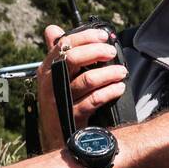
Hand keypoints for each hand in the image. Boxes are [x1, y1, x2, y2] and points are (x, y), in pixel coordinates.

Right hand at [36, 24, 127, 151]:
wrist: (56, 138)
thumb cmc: (59, 102)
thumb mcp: (54, 77)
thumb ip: (57, 54)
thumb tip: (52, 29)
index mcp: (47, 69)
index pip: (63, 45)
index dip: (85, 37)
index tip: (103, 36)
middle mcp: (50, 83)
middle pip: (73, 58)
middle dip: (97, 52)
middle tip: (112, 52)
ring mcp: (60, 101)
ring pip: (87, 80)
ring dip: (108, 73)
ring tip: (121, 71)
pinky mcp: (72, 116)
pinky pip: (94, 100)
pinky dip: (110, 91)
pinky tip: (119, 88)